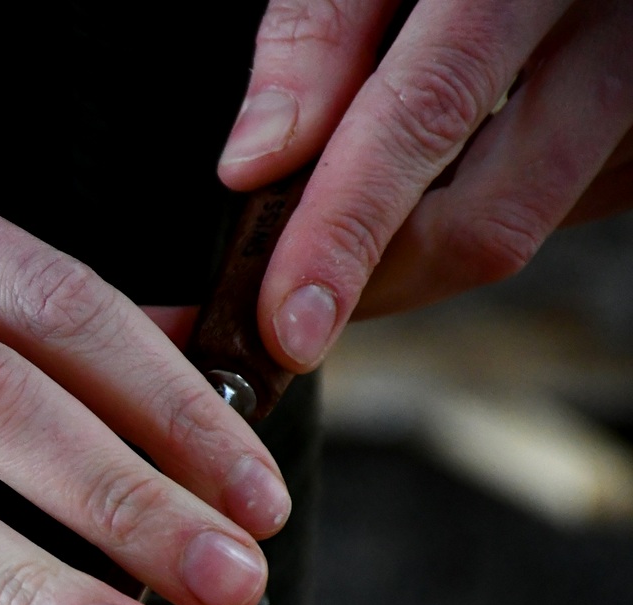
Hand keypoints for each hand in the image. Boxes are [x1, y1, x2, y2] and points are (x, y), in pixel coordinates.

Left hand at [218, 0, 632, 367]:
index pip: (427, 118)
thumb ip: (319, 34)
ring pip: (523, 228)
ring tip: (361, 205)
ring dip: (422, 245)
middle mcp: (616, 39)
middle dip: (373, 280)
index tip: (288, 323)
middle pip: (487, 217)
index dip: (348, 232)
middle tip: (292, 296)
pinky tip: (450, 166)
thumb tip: (255, 163)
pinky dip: (479, 207)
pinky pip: (562, 206)